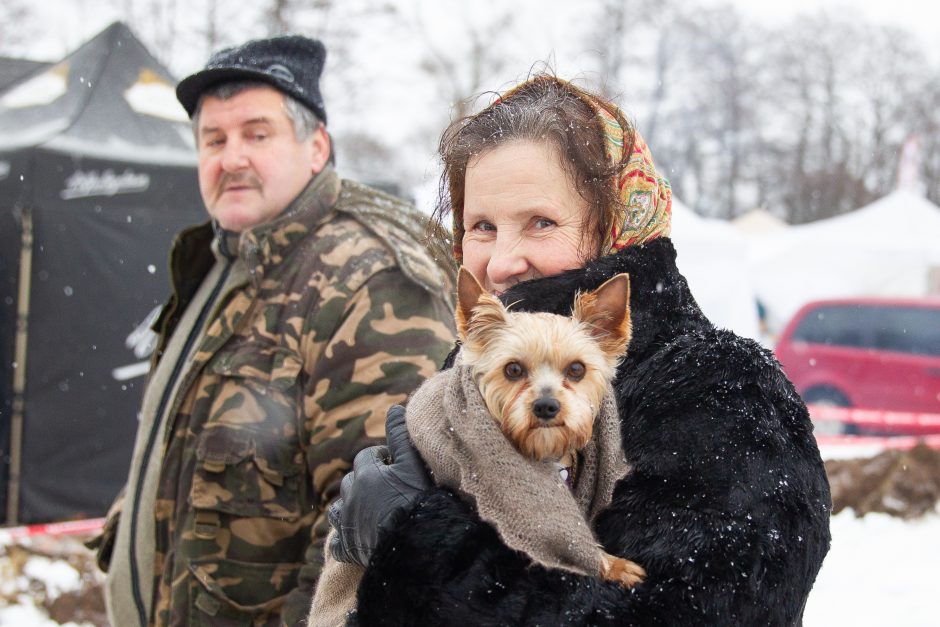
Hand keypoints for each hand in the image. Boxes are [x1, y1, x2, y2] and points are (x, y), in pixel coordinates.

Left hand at [328, 404, 431, 565]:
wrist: (415, 542)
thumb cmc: (417, 500)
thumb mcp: (412, 463)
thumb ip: (400, 435)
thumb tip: (394, 407)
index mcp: (365, 474)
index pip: (367, 457)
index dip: (382, 459)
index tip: (397, 467)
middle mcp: (350, 496)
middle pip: (351, 481)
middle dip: (365, 481)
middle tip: (387, 488)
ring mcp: (347, 523)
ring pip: (338, 509)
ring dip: (349, 506)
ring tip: (368, 510)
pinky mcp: (348, 548)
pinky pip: (337, 543)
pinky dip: (344, 538)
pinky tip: (354, 538)